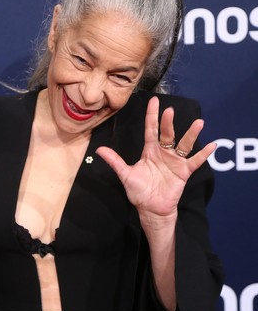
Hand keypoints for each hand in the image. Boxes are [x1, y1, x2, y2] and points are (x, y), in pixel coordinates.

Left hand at [96, 96, 215, 218]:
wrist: (150, 209)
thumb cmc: (139, 191)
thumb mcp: (125, 174)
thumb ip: (115, 161)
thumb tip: (99, 150)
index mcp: (150, 151)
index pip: (151, 129)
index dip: (152, 116)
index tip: (154, 101)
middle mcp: (164, 153)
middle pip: (167, 134)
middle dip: (168, 123)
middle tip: (169, 111)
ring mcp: (175, 161)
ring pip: (184, 144)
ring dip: (191, 134)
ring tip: (199, 123)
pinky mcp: (183, 172)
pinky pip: (195, 161)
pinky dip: (203, 154)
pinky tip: (211, 145)